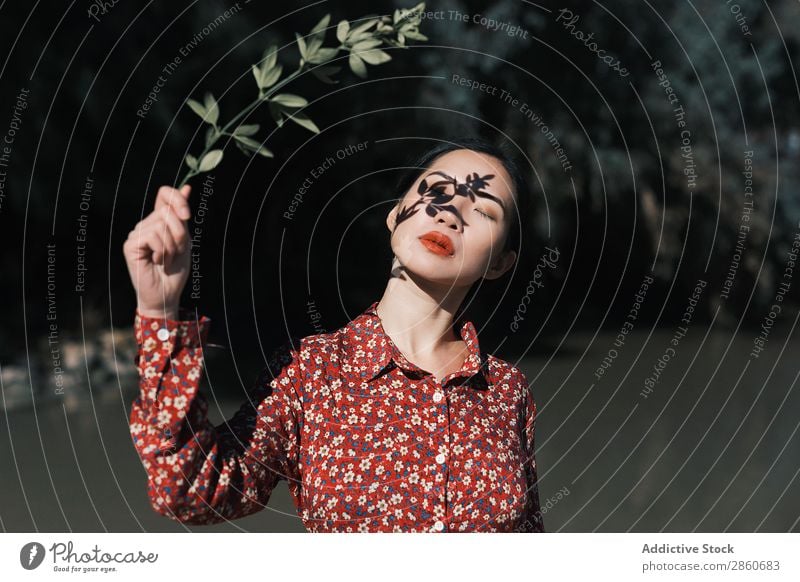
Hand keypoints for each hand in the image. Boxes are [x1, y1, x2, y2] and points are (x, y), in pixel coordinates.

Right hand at [123, 185, 192, 319]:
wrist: (167, 293)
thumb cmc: (176, 270)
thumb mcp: (184, 239)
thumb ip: (182, 216)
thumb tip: (187, 187)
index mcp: (160, 220)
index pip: (164, 193)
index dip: (177, 198)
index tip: (187, 215)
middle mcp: (147, 223)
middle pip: (168, 212)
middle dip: (180, 234)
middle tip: (177, 252)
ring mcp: (137, 233)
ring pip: (161, 225)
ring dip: (172, 247)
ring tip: (166, 260)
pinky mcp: (130, 244)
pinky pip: (152, 236)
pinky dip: (161, 251)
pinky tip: (156, 261)